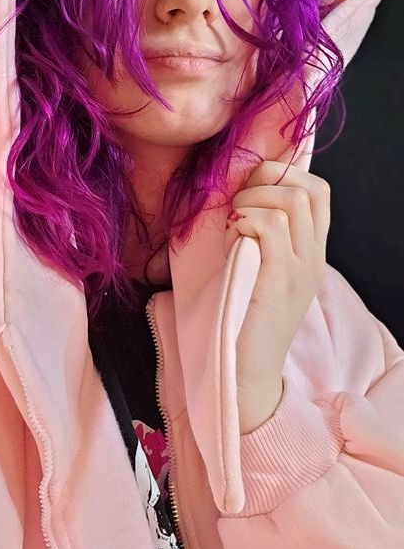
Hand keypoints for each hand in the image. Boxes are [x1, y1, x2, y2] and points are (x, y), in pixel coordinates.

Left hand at [224, 161, 330, 432]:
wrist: (246, 373)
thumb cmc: (238, 319)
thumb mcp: (256, 268)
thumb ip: (258, 234)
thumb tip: (238, 189)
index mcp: (310, 252)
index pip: (318, 191)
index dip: (283, 175)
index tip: (249, 192)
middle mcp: (313, 257)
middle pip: (308, 188)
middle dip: (264, 182)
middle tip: (237, 208)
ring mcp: (302, 268)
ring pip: (290, 200)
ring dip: (251, 201)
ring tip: (233, 227)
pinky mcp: (281, 280)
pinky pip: (271, 226)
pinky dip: (244, 222)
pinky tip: (231, 241)